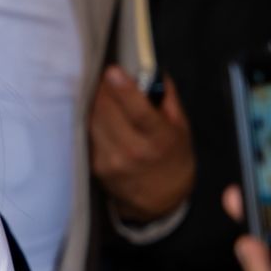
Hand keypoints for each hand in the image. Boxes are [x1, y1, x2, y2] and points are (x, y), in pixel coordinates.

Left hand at [89, 66, 194, 223]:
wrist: (161, 199)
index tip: (112, 71)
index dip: (124, 90)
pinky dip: (93, 120)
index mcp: (159, 139)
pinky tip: (100, 114)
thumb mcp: (181, 127)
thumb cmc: (173, 157)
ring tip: (104, 92)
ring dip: (97, 102)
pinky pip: (90, 134)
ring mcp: (111, 161)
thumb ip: (167, 98)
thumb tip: (152, 71)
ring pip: (94, 120)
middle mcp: (133, 152)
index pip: (139, 112)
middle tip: (107, 77)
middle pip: (108, 112)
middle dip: (105, 90)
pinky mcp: (95, 166)